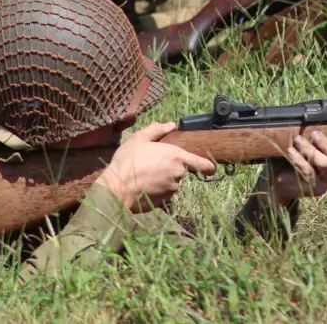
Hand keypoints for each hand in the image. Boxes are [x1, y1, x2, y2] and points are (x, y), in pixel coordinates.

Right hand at [94, 122, 215, 212]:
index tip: (210, 168)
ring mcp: (171, 190)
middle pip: (182, 171)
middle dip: (172, 168)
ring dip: (164, 180)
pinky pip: (164, 195)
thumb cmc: (127, 161)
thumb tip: (171, 124)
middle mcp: (178, 174)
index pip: (202, 164)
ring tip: (145, 176)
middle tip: (154, 165)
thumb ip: (157, 129)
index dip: (208, 166)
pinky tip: (144, 186)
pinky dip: (157, 191)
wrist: (116, 189)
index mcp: (176, 157)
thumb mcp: (139, 139)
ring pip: (173, 183)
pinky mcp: (163, 203)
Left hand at [264, 131, 326, 204]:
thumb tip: (319, 115)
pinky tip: (291, 151)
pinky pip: (308, 171)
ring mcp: (326, 182)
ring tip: (298, 140)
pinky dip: (299, 159)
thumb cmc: (297, 154)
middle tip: (315, 134)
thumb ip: (318, 135)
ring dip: (310, 149)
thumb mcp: (309, 143)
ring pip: (325, 164)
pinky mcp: (312, 188)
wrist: (278, 176)